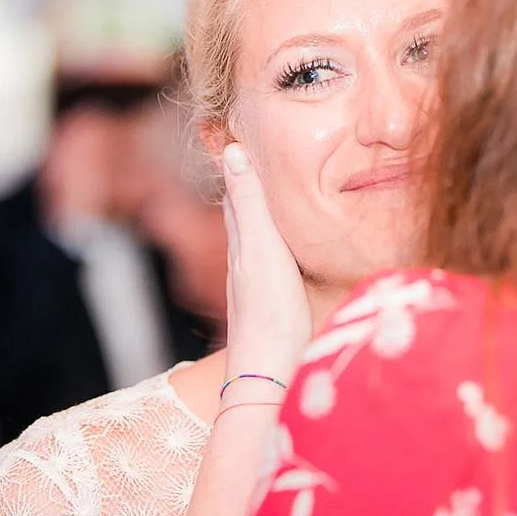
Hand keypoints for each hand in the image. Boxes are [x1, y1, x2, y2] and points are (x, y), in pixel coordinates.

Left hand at [220, 143, 310, 383]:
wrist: (270, 379)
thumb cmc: (270, 314)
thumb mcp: (262, 248)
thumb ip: (250, 202)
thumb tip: (231, 151)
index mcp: (241, 243)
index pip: (235, 193)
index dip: (238, 165)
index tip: (240, 136)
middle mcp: (244, 262)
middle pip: (242, 214)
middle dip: (247, 185)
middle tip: (254, 155)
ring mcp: (257, 286)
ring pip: (256, 240)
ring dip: (261, 215)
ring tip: (271, 194)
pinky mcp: (274, 307)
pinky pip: (273, 262)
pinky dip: (276, 243)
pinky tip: (284, 251)